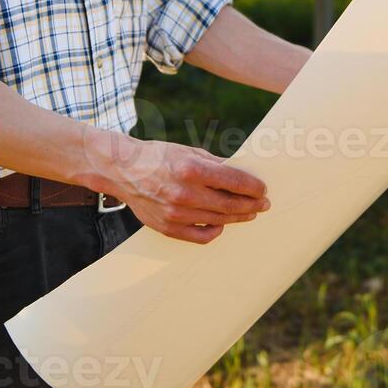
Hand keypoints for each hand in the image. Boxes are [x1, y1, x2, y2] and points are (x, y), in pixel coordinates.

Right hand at [106, 139, 269, 243]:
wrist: (122, 170)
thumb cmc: (158, 157)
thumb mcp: (188, 151)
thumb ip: (215, 164)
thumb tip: (242, 174)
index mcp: (190, 169)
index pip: (234, 181)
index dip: (253, 187)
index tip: (263, 189)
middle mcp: (184, 193)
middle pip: (230, 204)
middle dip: (252, 205)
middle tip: (264, 204)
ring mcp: (175, 213)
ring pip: (218, 220)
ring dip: (238, 217)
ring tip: (249, 213)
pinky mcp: (168, 227)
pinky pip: (200, 236)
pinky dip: (216, 231)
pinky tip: (223, 224)